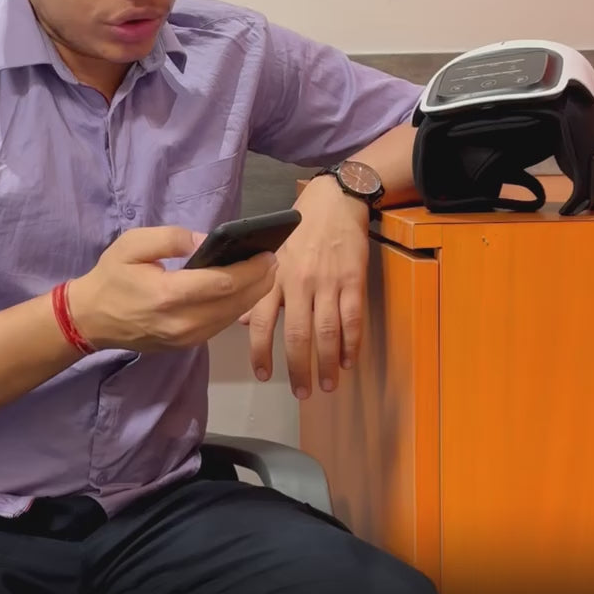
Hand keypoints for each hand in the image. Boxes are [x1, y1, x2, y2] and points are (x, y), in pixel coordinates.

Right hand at [70, 226, 276, 351]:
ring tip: (265, 272)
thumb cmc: (112, 276)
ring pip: (231, 318)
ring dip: (253, 296)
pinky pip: (220, 325)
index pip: (223, 283)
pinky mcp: (186, 345)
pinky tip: (245, 291)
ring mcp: (185, 338)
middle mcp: (182, 322)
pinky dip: (237, 308)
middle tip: (273, 259)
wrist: (90, 319)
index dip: (251, 269)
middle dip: (260, 281)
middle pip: (235, 303)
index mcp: (168, 295)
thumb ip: (171, 238)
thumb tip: (207, 240)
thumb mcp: (133, 244)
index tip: (268, 252)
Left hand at [244, 176, 368, 398]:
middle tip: (302, 393)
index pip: (260, 322)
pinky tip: (349, 361)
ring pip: (326, 332)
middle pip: (296, 335)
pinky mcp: (353, 280)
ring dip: (327, 363)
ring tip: (327, 385)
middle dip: (299, 368)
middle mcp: (298, 282)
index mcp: (275, 276)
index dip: (261, 352)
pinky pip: (352, 319)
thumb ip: (259, 288)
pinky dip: (351, 344)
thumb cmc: (301, 227)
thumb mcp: (272, 252)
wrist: (335, 200)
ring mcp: (327, 282)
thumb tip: (240, 322)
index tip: (264, 375)